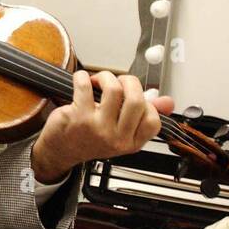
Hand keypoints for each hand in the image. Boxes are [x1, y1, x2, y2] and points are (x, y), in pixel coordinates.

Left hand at [30, 71, 174, 181]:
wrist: (60, 151)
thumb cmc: (90, 139)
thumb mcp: (121, 132)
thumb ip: (144, 115)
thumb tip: (167, 102)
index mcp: (131, 142)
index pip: (153, 120)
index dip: (147, 103)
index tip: (135, 97)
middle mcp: (116, 138)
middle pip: (136, 99)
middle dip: (128, 81)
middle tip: (118, 82)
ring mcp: (98, 128)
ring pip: (114, 89)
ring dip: (106, 76)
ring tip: (98, 80)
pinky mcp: (79, 117)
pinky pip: (86, 86)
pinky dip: (82, 77)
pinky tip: (81, 81)